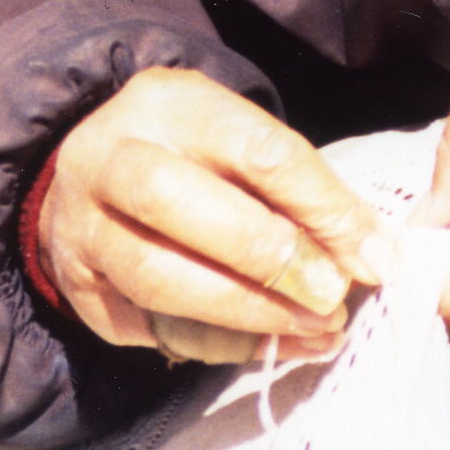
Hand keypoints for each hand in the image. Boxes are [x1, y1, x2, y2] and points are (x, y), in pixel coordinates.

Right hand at [39, 68, 388, 363]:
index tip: (373, 254)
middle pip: (175, 201)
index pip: (252, 147)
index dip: (320, 205)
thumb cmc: (195, 157)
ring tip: (312, 329)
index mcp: (167, 102)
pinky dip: (218, 345)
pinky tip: (271, 347)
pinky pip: (148, 326)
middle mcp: (108, 156)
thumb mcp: (240, 140)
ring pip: (153, 274)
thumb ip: (297, 189)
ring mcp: (81, 224)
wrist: (97, 176)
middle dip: (265, 254)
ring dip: (244, 312)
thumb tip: (373, 255)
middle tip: (330, 294)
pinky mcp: (77, 287)